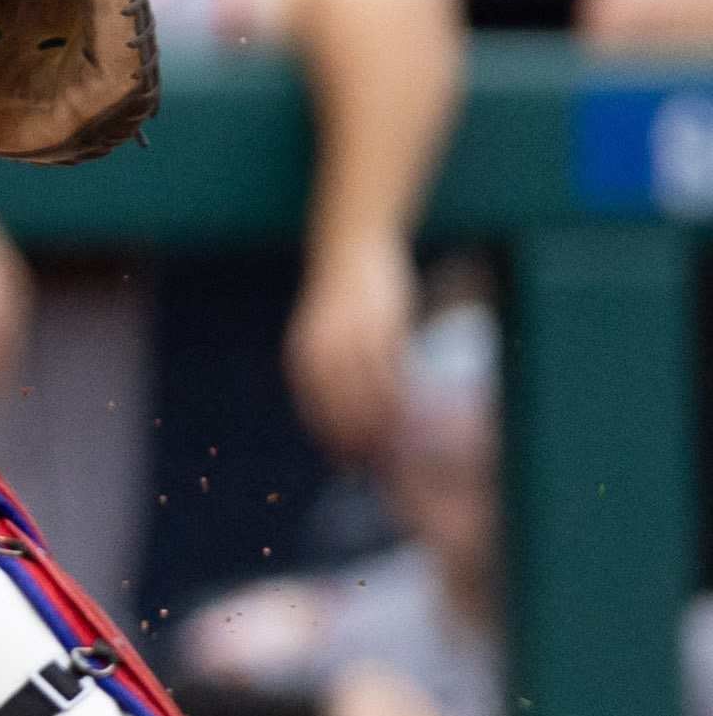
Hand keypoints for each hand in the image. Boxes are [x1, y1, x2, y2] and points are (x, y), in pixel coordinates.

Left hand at [284, 233, 417, 462]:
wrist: (352, 249)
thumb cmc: (344, 301)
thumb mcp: (328, 338)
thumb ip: (335, 373)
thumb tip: (350, 414)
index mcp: (305, 355)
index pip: (317, 408)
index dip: (333, 440)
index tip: (346, 466)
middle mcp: (324, 348)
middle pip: (344, 406)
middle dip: (360, 440)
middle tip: (377, 467)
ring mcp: (354, 336)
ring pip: (371, 391)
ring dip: (384, 423)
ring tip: (397, 448)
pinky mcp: (384, 323)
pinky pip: (394, 369)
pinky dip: (401, 394)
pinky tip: (410, 411)